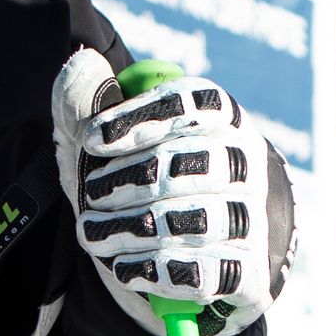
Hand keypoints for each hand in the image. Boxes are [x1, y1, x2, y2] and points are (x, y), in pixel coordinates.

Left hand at [54, 51, 294, 335]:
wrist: (217, 249)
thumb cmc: (158, 181)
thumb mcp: (115, 141)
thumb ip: (89, 102)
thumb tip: (83, 64)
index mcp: (220, 118)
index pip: (185, 104)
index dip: (136, 119)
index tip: (91, 140)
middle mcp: (245, 163)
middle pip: (179, 166)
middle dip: (123, 183)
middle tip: (90, 195)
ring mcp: (252, 218)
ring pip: (187, 221)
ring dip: (128, 230)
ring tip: (92, 234)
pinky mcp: (250, 271)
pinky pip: (200, 271)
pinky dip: (154, 270)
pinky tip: (125, 267)